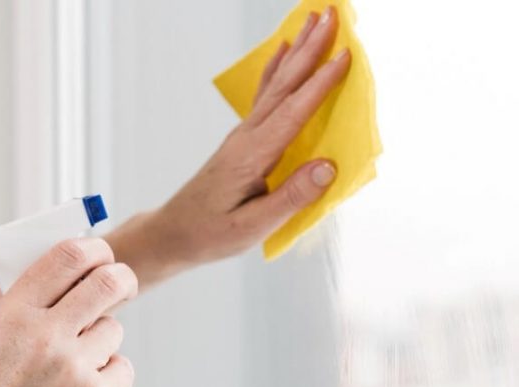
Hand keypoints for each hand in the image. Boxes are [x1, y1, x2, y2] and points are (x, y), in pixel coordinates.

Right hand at [0, 238, 136, 386]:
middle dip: (123, 279)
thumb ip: (28, 300)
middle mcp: (44, 335)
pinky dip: (110, 375)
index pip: (67, 256)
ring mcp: (73, 368)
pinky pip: (123, 366)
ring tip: (73, 367)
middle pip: (108, 282)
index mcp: (13, 313)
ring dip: (103, 342)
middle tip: (123, 285)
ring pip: (114, 329)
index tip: (102, 255)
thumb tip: (75, 265)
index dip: (95, 249)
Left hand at [108, 6, 350, 286]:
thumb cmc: (211, 234)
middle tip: (332, 15)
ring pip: (276, 85)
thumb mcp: (252, 226)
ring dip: (297, 51)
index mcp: (253, 156)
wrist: (174, 232)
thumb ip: (291, 197)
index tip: (345, 55)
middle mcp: (248, 137)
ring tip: (313, 21)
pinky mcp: (243, 140)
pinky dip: (277, 70)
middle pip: (284, 85)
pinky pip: (265, 96)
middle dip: (310, 49)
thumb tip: (328, 167)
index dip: (320, 84)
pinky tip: (283, 53)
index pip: (293, 113)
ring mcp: (243, 135)